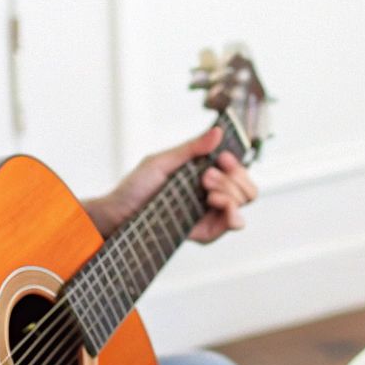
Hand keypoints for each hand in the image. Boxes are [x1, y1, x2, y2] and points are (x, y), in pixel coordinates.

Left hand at [84, 128, 257, 243]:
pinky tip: (215, 203)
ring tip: (207, 191)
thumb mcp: (162, 161)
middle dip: (233, 179)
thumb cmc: (134, 187)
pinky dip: (232, 212)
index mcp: (203, 174)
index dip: (237, 164)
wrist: (117, 214)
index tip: (223, 158)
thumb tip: (218, 132)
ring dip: (231, 193)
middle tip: (206, 176)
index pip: (237, 171)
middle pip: (247, 187)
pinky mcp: (203, 232)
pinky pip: (231, 225)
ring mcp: (209, 214)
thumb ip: (191, 148)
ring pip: (243, 203)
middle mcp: (211, 194)